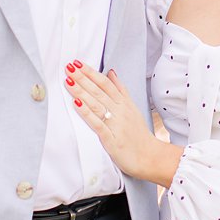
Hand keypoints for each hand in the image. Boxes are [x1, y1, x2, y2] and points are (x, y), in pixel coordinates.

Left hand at [65, 61, 180, 187]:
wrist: (150, 157)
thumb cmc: (138, 134)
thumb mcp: (132, 108)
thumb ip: (120, 90)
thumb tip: (111, 72)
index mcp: (124, 103)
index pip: (105, 83)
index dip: (91, 73)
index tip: (78, 63)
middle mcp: (120, 111)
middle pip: (99, 91)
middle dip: (83, 78)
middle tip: (69, 67)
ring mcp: (116, 124)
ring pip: (96, 104)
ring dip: (82, 92)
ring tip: (69, 81)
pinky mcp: (111, 139)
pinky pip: (97, 124)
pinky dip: (87, 114)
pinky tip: (77, 105)